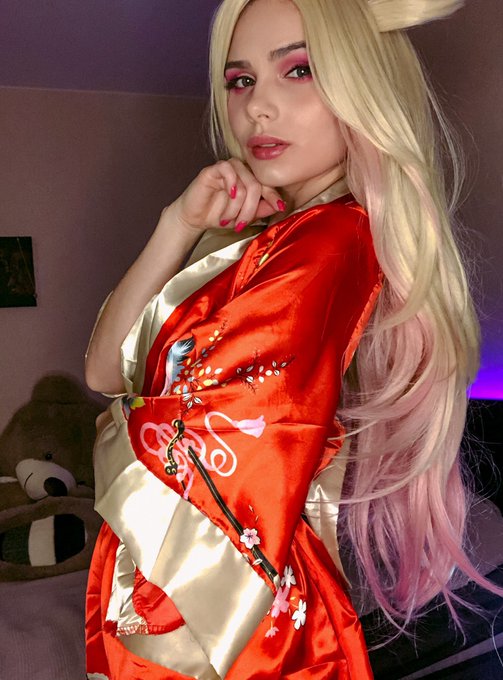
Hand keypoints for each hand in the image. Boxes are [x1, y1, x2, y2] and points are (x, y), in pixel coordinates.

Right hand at [169, 158, 284, 233]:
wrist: (194, 219)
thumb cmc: (218, 216)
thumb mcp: (243, 217)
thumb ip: (261, 210)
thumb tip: (279, 206)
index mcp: (250, 180)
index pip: (266, 184)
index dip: (274, 196)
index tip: (281, 208)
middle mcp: (240, 172)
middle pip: (256, 185)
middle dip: (250, 209)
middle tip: (240, 224)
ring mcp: (227, 169)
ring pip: (244, 182)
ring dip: (237, 206)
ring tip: (227, 219)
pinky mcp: (213, 169)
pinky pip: (228, 169)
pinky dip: (231, 184)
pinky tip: (229, 195)